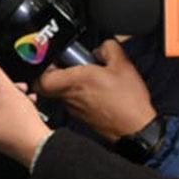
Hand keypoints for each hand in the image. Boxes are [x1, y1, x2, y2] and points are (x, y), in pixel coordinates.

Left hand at [35, 40, 155, 141]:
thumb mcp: (123, 64)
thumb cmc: (128, 101)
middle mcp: (70, 96)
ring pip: (58, 94)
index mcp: (75, 81)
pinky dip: (77, 95)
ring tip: (83, 76)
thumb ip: (108, 48)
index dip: (42, 68)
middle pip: (46, 86)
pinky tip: (94, 90)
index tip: (54, 59)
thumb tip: (100, 48)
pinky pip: (71, 102)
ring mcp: (74, 109)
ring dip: (66, 84)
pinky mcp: (82, 117)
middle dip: (51, 74)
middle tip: (64, 65)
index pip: (41, 78)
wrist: (136, 129)